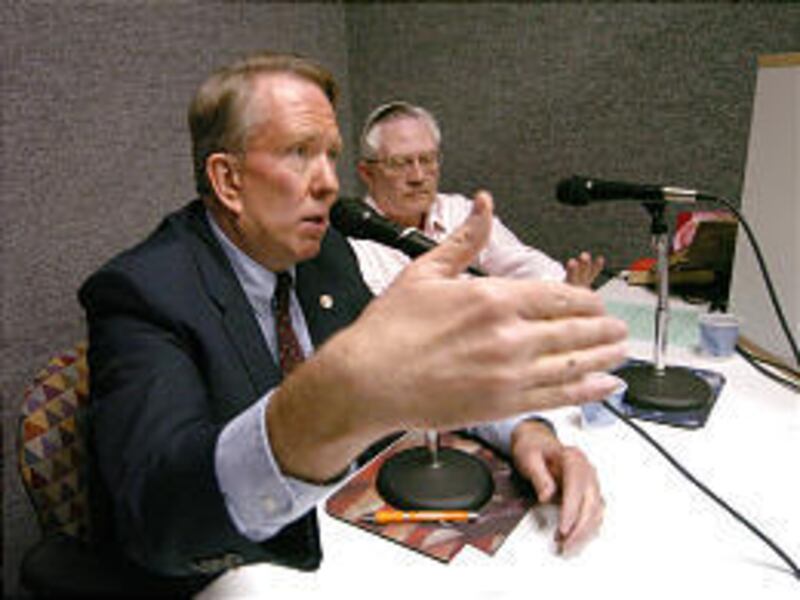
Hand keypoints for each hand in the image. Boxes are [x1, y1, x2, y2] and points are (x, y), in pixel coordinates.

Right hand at [269, 191, 627, 481]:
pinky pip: (559, 397)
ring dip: (605, 357)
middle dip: (604, 327)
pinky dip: (588, 391)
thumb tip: (484, 205)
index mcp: (494, 297)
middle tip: (616, 327)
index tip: (593, 302)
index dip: (587, 299)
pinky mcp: (503, 404)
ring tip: (620, 352)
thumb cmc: (389, 331)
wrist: (366, 381)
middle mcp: (509, 336)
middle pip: (577, 328)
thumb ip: (465, 239)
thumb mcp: (426, 272)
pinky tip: (604, 385)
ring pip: (576, 363)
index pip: (561, 295)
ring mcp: (509, 374)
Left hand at [510, 420, 603, 554]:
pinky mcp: (589, 493)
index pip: (577, 486)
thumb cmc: (533, 448)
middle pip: (592, 502)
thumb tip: (547, 495)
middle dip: (580, 529)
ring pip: (596, 512)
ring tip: (567, 547)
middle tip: (564, 545)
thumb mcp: (528, 457)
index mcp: (572, 458)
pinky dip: (588, 529)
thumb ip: (538, 476)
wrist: (537, 442)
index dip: (572, 510)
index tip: (563, 528)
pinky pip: (595, 514)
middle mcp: (587, 470)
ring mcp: (590, 482)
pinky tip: (576, 539)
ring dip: (585, 533)